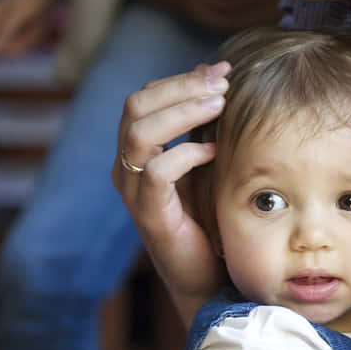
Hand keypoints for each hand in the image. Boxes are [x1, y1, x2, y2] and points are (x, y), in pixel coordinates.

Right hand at [112, 62, 231, 325]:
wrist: (206, 279)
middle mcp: (127, 169)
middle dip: (181, 86)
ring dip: (183, 111)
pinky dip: (187, 154)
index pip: (144, 99)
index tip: (221, 70)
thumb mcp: (207, 165)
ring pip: (140, 132)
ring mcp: (134, 192)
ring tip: (220, 104)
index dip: (180, 79)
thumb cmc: (209, 221)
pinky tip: (215, 151)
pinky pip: (158, 173)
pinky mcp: (151, 216)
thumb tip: (216, 77)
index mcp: (137, 153)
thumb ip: (203, 126)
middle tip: (222, 81)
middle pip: (136, 106)